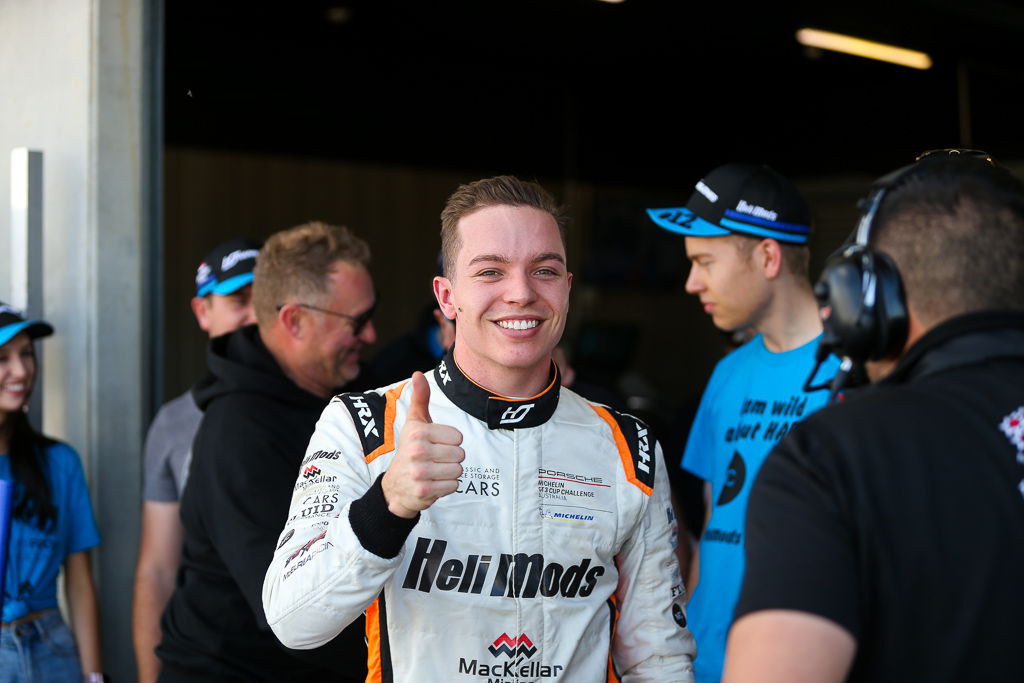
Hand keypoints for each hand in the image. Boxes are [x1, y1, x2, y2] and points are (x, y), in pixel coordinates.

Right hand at [381, 371, 464, 517]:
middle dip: (451, 459)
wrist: (395, 487)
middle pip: (460, 454)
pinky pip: (453, 486)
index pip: (458, 437)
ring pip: (458, 470)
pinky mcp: (424, 491)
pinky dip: (447, 487)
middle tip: (434, 460)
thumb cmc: (410, 450)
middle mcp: (417, 451)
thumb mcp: (414, 423)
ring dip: (450, 473)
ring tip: (434, 472)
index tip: (434, 445)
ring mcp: (419, 472)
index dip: (450, 442)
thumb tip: (417, 373)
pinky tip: (433, 483)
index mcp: (417, 432)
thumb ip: (420, 399)